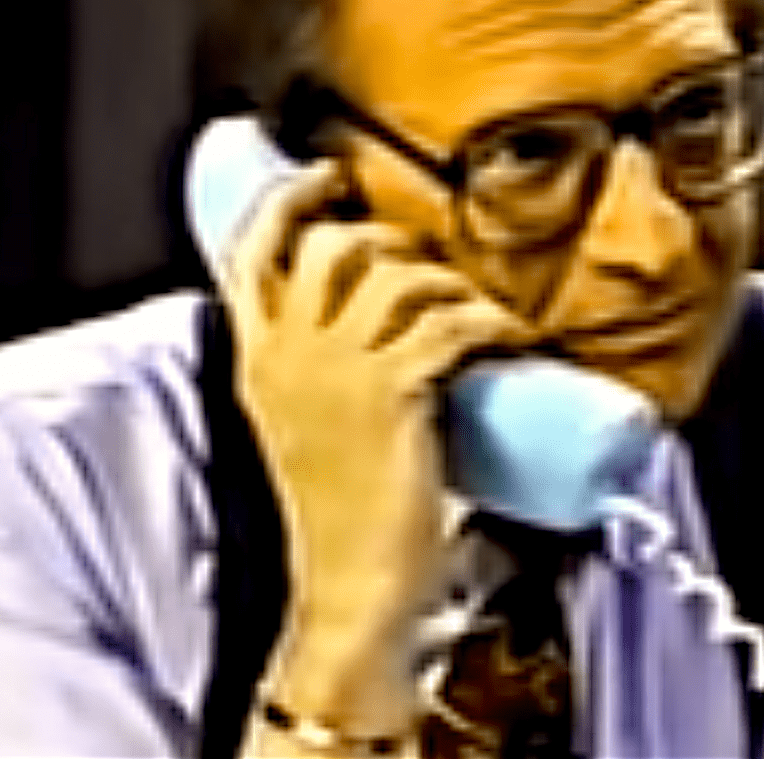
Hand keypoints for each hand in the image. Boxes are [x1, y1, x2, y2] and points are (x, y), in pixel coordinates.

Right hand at [220, 160, 534, 734]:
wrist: (351, 587)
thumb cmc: (339, 512)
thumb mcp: (301, 424)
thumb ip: (312, 368)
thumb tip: (376, 315)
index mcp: (258, 360)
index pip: (254, 250)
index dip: (290, 199)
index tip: (326, 176)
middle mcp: (289, 354)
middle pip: (330, 244)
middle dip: (386, 238)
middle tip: (426, 259)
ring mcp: (338, 370)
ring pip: (397, 275)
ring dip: (450, 284)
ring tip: (477, 313)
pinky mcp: (393, 392)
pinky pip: (451, 323)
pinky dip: (490, 322)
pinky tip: (509, 337)